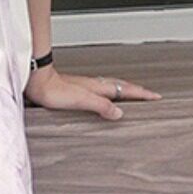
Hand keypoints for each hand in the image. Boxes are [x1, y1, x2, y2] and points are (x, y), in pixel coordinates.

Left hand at [22, 64, 161, 121]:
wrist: (36, 81)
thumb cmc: (53, 90)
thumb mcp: (81, 100)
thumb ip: (101, 106)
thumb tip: (119, 113)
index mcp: (98, 87)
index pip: (126, 90)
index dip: (141, 94)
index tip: (156, 97)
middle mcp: (94, 85)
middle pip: (121, 86)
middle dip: (137, 91)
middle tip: (149, 95)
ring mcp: (86, 86)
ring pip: (112, 86)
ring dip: (124, 90)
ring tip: (132, 94)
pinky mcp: (77, 88)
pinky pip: (101, 89)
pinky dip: (110, 92)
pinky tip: (104, 96)